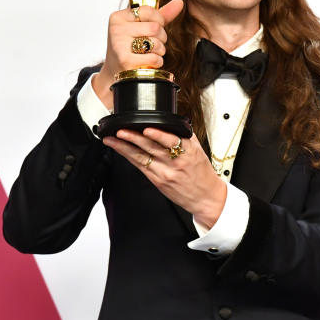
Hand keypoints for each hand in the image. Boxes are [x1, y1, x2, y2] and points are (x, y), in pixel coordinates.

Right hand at [92, 0, 184, 109]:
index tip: (155, 28)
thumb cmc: (131, 47)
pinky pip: (153, 57)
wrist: (117, 72)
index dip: (158, 20)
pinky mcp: (125, 60)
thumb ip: (161, 14)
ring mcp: (119, 44)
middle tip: (153, 44)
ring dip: (160, 50)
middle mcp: (116, 29)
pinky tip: (149, 62)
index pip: (148, 10)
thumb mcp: (142, 27)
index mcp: (118, 17)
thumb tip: (179, 1)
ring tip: (151, 53)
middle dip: (161, 37)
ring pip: (156, 42)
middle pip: (155, 27)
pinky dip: (157, 61)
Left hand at [102, 128, 226, 228]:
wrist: (206, 197)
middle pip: (152, 148)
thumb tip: (172, 122)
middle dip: (134, 138)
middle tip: (121, 130)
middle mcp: (175, 162)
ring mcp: (165, 173)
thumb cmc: (202, 174)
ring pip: (142, 157)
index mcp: (188, 151)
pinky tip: (120, 150)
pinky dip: (129, 157)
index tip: (147, 129)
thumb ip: (185, 136)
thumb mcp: (198, 151)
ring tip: (113, 139)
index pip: (171, 141)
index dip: (158, 135)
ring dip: (125, 147)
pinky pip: (140, 166)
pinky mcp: (157, 181)